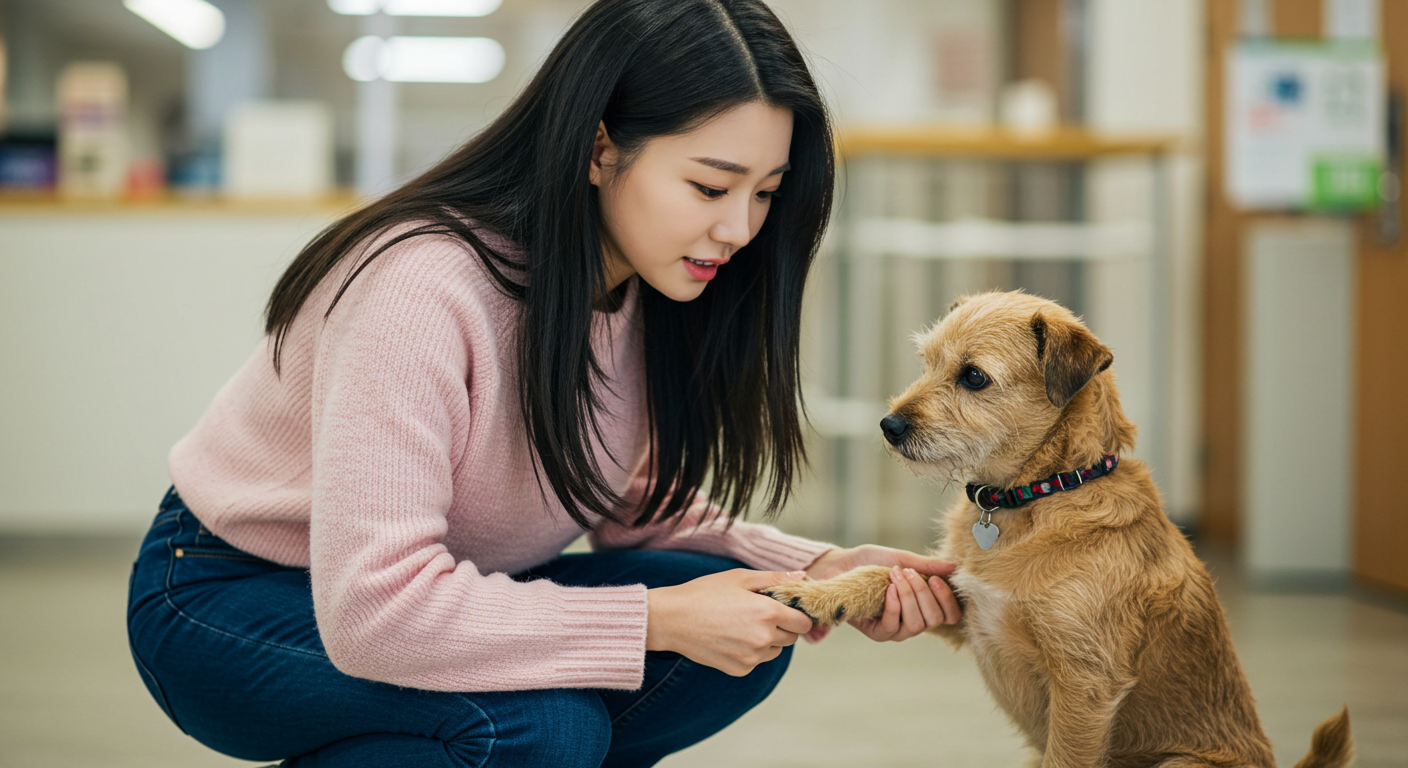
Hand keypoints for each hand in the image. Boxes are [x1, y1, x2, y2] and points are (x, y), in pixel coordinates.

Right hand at [646, 569, 814, 675]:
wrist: (670, 619)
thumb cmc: (704, 593)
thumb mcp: (739, 578)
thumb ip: (775, 578)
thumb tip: (802, 578)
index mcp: (767, 613)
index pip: (804, 623)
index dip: (797, 614)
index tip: (785, 608)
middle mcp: (763, 639)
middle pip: (791, 638)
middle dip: (782, 626)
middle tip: (758, 613)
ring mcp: (751, 658)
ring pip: (774, 651)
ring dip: (768, 640)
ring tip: (741, 624)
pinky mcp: (739, 670)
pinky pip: (756, 661)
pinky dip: (750, 651)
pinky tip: (730, 637)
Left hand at [805, 545, 960, 641]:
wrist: (843, 565)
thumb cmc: (874, 562)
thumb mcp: (902, 559)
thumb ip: (926, 566)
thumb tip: (954, 567)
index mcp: (926, 605)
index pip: (951, 616)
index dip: (948, 600)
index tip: (935, 579)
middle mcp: (915, 620)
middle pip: (935, 619)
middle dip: (924, 594)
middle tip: (909, 573)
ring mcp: (897, 630)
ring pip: (917, 625)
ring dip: (909, 598)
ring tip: (896, 576)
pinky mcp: (878, 634)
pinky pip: (893, 627)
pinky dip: (894, 606)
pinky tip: (889, 589)